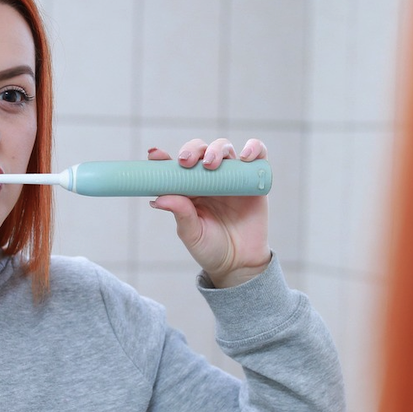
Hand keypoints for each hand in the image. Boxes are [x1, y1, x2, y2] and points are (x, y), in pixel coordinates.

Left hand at [147, 138, 271, 287]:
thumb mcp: (192, 233)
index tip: (155, 155)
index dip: (164, 157)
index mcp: (188, 188)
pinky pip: (257, 156)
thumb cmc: (211, 248)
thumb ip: (180, 214)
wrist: (240, 263)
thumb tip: (158, 199)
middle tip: (186, 162)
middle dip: (192, 150)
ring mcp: (231, 177)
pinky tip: (246, 156)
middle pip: (200, 150)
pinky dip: (254, 148)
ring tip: (211, 163)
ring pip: (224, 148)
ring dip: (217, 149)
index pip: (175, 166)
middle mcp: (209, 178)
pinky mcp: (254, 179)